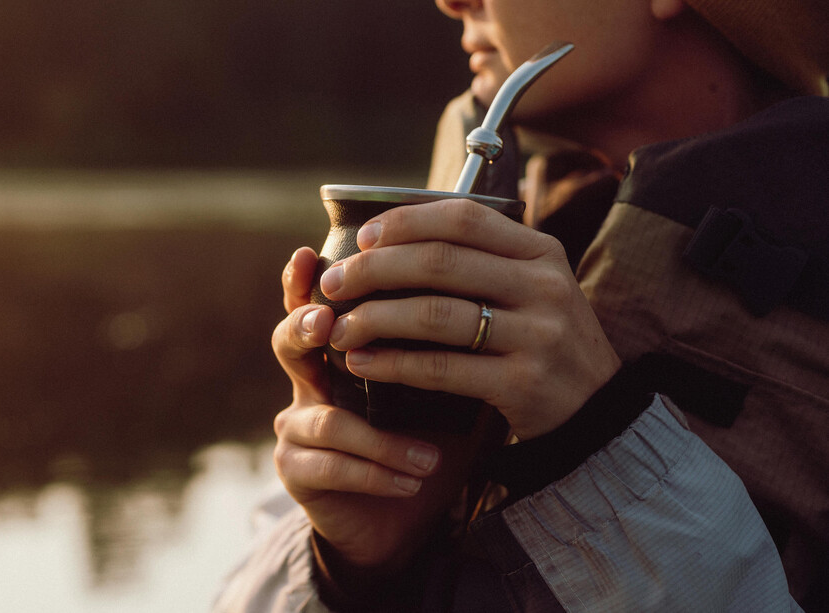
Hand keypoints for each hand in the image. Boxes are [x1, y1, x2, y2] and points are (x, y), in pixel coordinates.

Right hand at [271, 247, 501, 568]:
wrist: (406, 513)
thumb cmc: (426, 437)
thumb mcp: (442, 384)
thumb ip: (448, 341)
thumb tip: (493, 290)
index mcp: (338, 349)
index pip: (312, 302)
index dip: (303, 279)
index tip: (311, 252)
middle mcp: (308, 380)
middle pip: (287, 342)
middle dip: (306, 329)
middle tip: (330, 325)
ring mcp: (297, 427)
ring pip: (325, 420)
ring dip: (382, 440)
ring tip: (429, 459)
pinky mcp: (297, 472)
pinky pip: (330, 467)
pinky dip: (378, 473)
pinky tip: (415, 480)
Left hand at [318, 198, 620, 439]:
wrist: (597, 411)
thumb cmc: (542, 341)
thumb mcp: (529, 287)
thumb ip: (479, 260)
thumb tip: (389, 234)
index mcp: (541, 251)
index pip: (462, 218)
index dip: (404, 223)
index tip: (361, 238)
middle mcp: (543, 285)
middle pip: (439, 262)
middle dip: (373, 270)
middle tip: (333, 284)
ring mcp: (537, 334)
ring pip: (435, 314)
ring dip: (374, 319)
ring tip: (339, 329)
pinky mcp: (523, 383)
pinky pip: (441, 368)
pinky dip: (393, 364)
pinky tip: (363, 363)